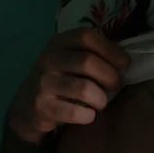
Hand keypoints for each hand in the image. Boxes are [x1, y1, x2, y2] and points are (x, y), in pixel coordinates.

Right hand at [7, 28, 130, 143]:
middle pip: (88, 62)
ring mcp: (43, 82)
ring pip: (84, 88)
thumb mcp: (72, 59)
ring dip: (101, 99)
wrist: (27, 107)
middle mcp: (48, 58)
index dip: (111, 50)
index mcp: (59, 42)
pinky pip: (76, 112)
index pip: (87, 36)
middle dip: (110, 77)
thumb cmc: (62, 80)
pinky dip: (88, 116)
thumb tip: (126, 60)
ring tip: (101, 102)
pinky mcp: (41, 106)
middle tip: (115, 87)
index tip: (124, 64)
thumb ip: (94, 54)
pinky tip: (87, 115)